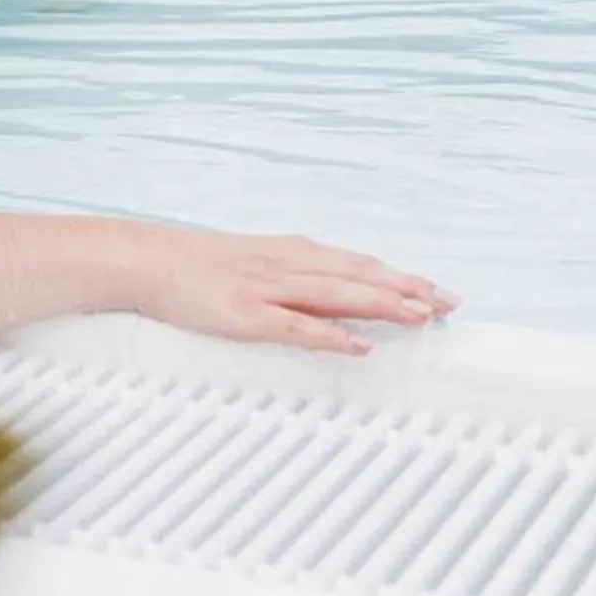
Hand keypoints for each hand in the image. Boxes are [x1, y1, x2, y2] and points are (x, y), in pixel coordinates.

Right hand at [134, 231, 456, 355]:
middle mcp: (286, 264)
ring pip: (336, 293)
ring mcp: (266, 287)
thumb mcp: (252, 264)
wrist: (146, 260)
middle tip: (449, 303)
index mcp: (290, 252)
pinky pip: (295, 325)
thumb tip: (329, 299)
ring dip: (381, 302)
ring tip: (419, 315)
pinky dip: (330, 333)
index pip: (358, 263)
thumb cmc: (197, 266)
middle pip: (358, 274)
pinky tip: (357, 342)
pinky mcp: (245, 314)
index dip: (400, 276)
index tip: (437, 290)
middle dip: (406, 288)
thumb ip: (292, 277)